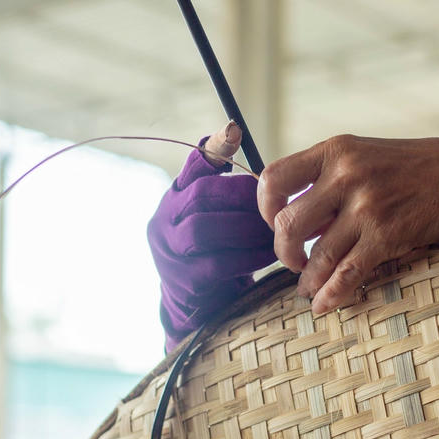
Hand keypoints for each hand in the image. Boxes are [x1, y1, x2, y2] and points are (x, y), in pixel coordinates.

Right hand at [147, 122, 275, 347]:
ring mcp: (169, 252)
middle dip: (242, 196)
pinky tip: (269, 254)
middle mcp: (164, 220)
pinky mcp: (184, 281)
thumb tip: (249, 147)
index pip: (190, 166)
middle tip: (274, 202)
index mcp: (174, 198)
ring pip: (205, 229)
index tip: (235, 132)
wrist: (197, 307)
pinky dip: (248, 256)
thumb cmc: (216, 251)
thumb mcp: (218, 216)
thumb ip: (229, 190)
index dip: (213, 148)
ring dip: (246, 228)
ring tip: (274, 231)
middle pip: (200, 195)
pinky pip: (219, 263)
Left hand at [257, 135, 438, 313]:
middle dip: (283, 251)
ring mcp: (366, 206)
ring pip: (315, 255)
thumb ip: (326, 179)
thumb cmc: (408, 166)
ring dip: (306, 279)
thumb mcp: (362, 155)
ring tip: (307, 287)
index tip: (275, 222)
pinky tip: (324, 304)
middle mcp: (345, 175)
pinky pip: (347, 273)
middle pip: (286, 223)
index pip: (273, 178)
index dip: (264, 207)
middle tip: (293, 260)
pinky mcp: (386, 235)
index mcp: (334, 150)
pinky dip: (331, 294)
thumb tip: (288, 217)